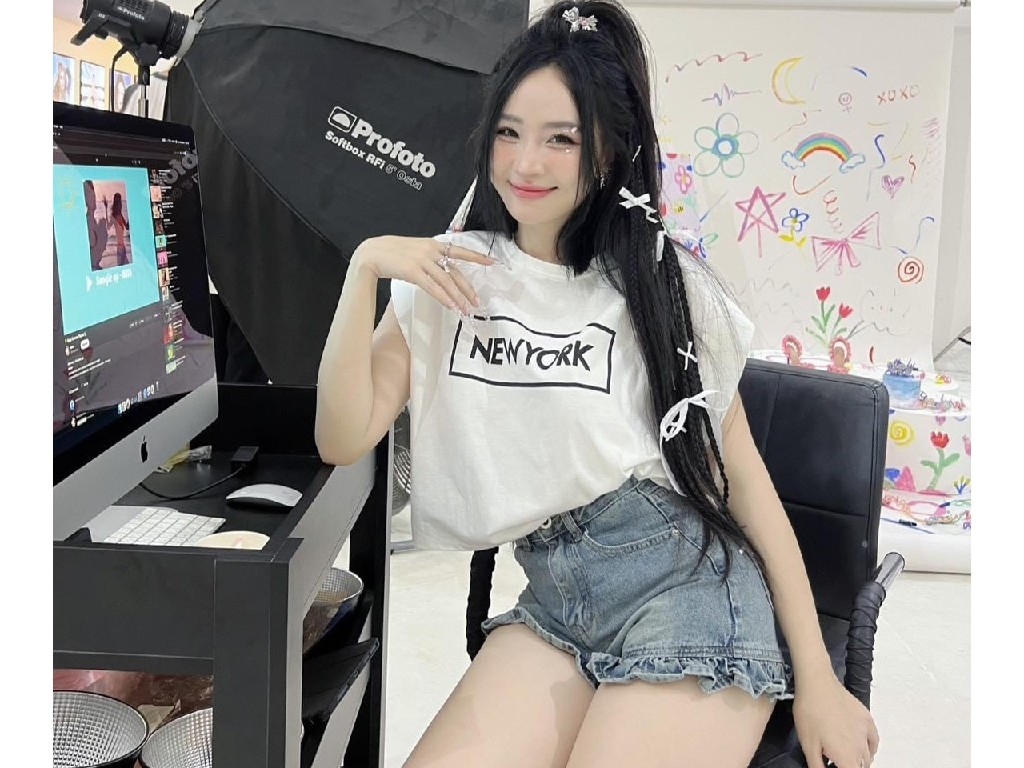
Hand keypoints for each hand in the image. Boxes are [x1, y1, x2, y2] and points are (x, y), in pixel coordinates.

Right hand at [353, 235, 495, 314]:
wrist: (372, 252)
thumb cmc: (392, 252)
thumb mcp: (415, 249)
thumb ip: (430, 256)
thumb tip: (443, 268)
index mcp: (433, 244)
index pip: (460, 251)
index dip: (476, 257)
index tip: (492, 262)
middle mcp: (431, 251)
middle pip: (455, 272)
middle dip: (467, 289)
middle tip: (477, 302)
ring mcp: (422, 261)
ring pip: (447, 282)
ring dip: (457, 298)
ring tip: (466, 310)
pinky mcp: (413, 272)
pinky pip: (432, 287)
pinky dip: (443, 298)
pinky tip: (451, 306)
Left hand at [793, 674, 878, 767]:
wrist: (817, 684)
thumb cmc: (809, 714)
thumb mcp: (808, 745)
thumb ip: (817, 766)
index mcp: (847, 757)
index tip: (834, 765)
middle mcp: (861, 747)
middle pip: (861, 766)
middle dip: (850, 766)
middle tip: (835, 760)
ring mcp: (866, 732)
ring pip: (868, 756)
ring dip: (859, 760)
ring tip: (845, 757)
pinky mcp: (867, 719)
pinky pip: (874, 741)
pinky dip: (870, 748)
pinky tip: (862, 747)